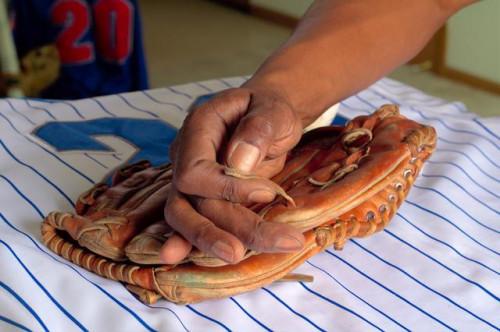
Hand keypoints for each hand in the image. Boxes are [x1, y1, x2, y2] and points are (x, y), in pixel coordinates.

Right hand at [160, 87, 305, 263]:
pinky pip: (192, 221)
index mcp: (200, 128)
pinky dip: (192, 242)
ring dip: (210, 241)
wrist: (268, 117)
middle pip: (188, 201)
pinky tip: (180, 258)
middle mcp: (186, 155)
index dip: (226, 188)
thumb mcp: (273, 110)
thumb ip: (258, 128)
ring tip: (236, 257)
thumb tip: (239, 162)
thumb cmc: (270, 110)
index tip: (267, 192)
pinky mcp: (201, 196)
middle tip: (240, 252)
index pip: (196, 170)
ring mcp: (190, 178)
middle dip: (214, 229)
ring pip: (186, 217)